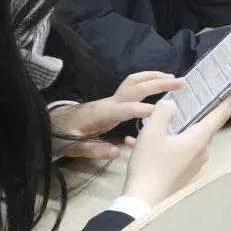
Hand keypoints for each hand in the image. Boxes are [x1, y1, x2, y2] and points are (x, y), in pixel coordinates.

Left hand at [50, 72, 183, 159]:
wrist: (51, 125)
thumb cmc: (61, 135)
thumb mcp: (73, 146)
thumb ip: (94, 149)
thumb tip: (116, 152)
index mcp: (101, 113)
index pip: (126, 108)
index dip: (143, 109)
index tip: (163, 112)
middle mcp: (109, 101)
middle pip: (135, 87)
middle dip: (157, 83)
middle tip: (179, 82)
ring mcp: (111, 99)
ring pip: (134, 82)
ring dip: (154, 78)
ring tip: (173, 79)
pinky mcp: (113, 102)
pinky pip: (133, 87)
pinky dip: (147, 82)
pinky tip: (160, 86)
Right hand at [122, 94, 230, 205]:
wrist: (142, 202)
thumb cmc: (150, 165)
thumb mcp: (152, 133)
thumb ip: (163, 111)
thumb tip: (171, 104)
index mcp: (199, 139)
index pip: (220, 114)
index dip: (227, 98)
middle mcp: (202, 151)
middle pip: (205, 125)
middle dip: (199, 109)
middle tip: (190, 93)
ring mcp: (193, 163)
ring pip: (189, 137)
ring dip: (178, 125)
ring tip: (161, 115)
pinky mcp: (183, 172)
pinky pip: (179, 149)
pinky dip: (167, 141)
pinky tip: (142, 140)